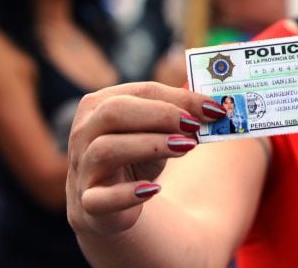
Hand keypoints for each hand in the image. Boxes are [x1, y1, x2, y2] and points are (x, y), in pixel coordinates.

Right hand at [66, 82, 225, 236]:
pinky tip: (154, 189)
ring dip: (151, 145)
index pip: (141, 91)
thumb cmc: (138, 156)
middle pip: (114, 112)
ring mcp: (82, 168)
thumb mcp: (158, 131)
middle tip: (194, 125)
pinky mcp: (87, 205)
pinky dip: (127, 194)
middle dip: (160, 115)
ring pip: (106, 149)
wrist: (111, 203)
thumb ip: (181, 117)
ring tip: (186, 148)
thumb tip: (215, 109)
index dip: (180, 98)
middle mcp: (83, 133)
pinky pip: (99, 199)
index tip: (214, 108)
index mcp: (100, 104)